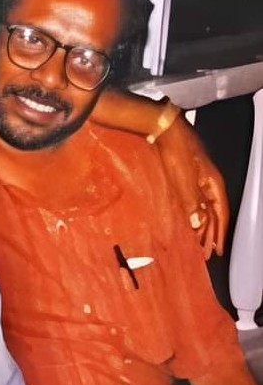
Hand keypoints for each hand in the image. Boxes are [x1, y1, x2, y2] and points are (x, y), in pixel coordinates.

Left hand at [155, 118, 228, 257]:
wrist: (164, 130)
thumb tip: (197, 224)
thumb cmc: (176, 150)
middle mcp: (208, 183)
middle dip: (211, 235)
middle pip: (214, 214)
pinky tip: (187, 225)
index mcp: (213, 183)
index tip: (217, 250)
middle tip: (208, 254)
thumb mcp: (184, 179)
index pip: (220, 213)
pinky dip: (192, 216)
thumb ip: (191, 202)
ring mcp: (198, 180)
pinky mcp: (185, 178)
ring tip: (198, 245)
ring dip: (202, 228)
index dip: (219, 233)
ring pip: (204, 209)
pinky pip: (193, 203)